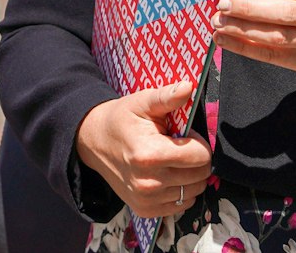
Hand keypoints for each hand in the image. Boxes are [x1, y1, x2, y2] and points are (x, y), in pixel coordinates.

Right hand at [74, 80, 212, 218]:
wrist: (95, 142)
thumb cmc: (122, 119)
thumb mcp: (142, 102)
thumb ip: (167, 96)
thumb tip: (189, 86)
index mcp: (150, 154)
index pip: (200, 157)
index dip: (199, 142)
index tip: (186, 135)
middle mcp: (149, 183)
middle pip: (200, 176)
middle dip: (197, 159)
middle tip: (179, 146)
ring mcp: (146, 199)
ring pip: (193, 192)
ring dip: (190, 176)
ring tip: (173, 160)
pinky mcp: (144, 210)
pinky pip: (180, 206)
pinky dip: (180, 191)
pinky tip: (168, 175)